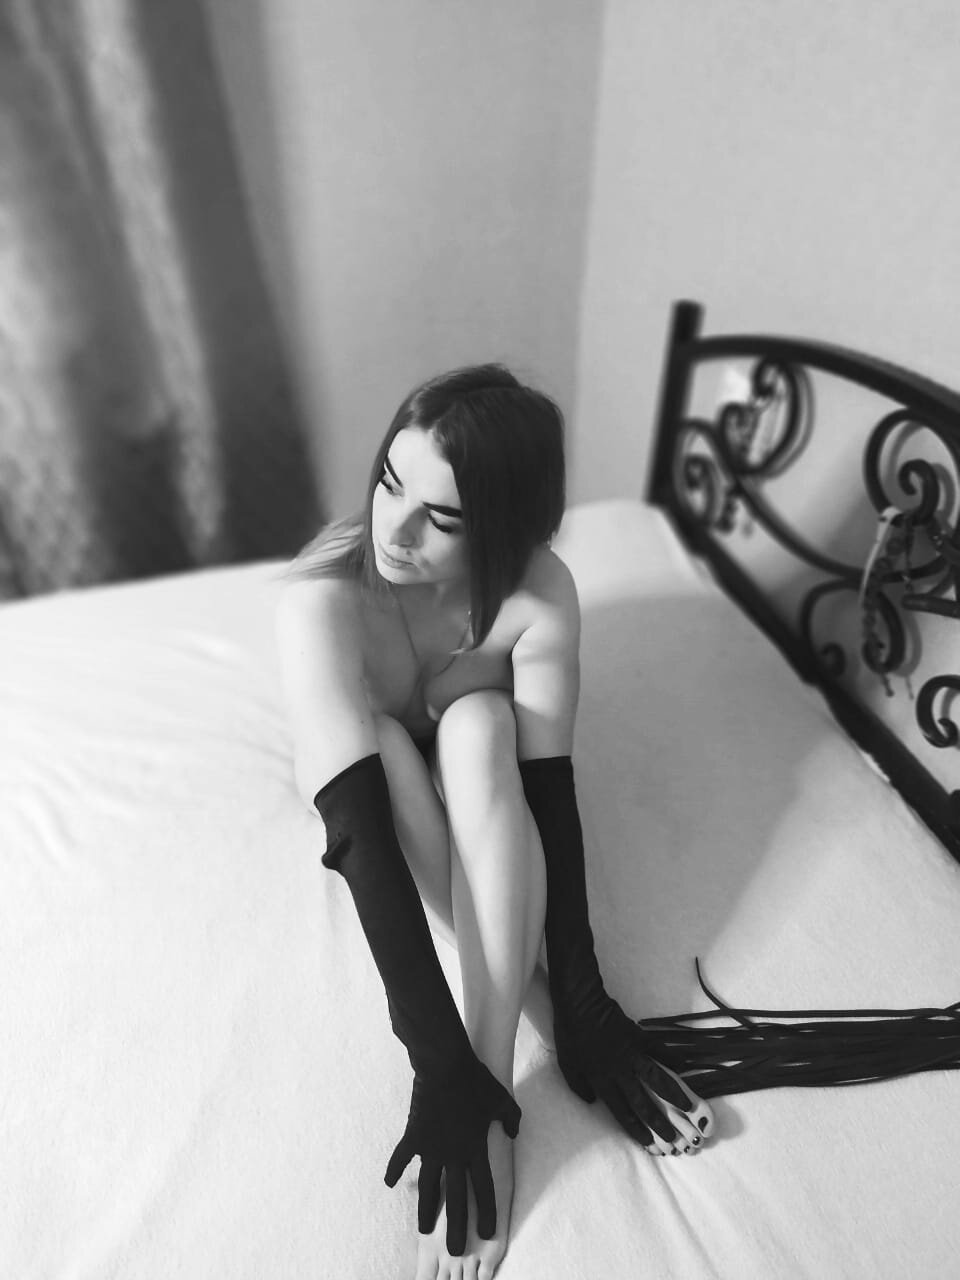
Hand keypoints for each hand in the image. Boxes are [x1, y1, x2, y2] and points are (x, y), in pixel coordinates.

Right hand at [385, 1054, 520, 1255]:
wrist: (446, 1064)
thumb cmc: (476, 1080)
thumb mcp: (502, 1100)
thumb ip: (511, 1119)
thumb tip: (513, 1133)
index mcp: (476, 1148)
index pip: (484, 1188)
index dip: (487, 1212)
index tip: (487, 1234)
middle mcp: (454, 1154)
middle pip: (456, 1199)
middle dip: (457, 1227)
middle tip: (455, 1251)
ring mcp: (432, 1147)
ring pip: (429, 1188)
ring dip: (426, 1211)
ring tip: (424, 1232)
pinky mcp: (414, 1135)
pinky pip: (402, 1158)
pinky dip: (395, 1171)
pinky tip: (390, 1185)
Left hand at [554, 991, 704, 1148]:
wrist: (580, 1004)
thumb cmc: (569, 1036)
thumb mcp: (566, 1066)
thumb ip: (579, 1086)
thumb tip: (592, 1102)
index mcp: (602, 1081)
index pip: (621, 1111)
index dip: (635, 1128)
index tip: (648, 1143)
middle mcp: (620, 1072)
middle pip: (642, 1102)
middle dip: (658, 1121)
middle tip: (673, 1137)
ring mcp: (632, 1055)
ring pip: (656, 1079)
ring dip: (673, 1094)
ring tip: (688, 1106)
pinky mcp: (639, 1037)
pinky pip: (658, 1049)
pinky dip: (671, 1056)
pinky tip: (683, 1065)